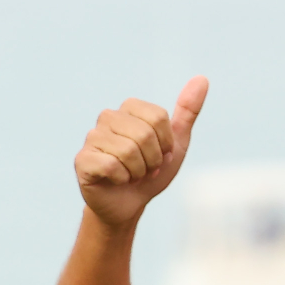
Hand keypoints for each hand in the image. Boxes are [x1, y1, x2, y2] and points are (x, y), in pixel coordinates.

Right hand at [74, 76, 207, 226]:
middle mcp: (107, 117)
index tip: (160, 155)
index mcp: (129, 108)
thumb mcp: (175, 143)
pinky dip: (122, 179)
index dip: (166, 143)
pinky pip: (112, 166)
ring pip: (128, 151)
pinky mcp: (82, 160)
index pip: (159, 118)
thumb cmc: (151, 173)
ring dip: (138, 172)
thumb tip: (202, 79)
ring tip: (131, 175)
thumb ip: (187, 111)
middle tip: (145, 169)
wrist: (129, 205)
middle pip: (144, 134)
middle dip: (153, 160)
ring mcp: (92, 137)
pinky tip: (116, 181)